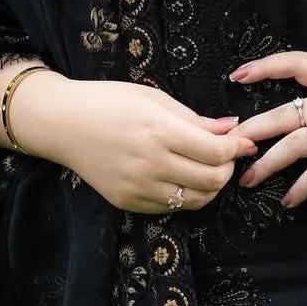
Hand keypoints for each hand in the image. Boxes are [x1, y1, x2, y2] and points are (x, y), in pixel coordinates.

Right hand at [16, 73, 257, 214]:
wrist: (62, 123)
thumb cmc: (109, 100)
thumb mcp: (154, 98)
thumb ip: (195, 119)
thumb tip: (233, 128)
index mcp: (160, 131)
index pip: (217, 152)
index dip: (238, 149)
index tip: (244, 141)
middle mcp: (151, 163)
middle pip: (212, 181)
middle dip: (228, 169)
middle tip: (226, 155)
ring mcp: (138, 187)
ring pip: (195, 200)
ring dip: (210, 186)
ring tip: (207, 167)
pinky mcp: (128, 202)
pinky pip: (170, 206)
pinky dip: (184, 195)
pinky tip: (180, 176)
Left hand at [229, 14, 306, 208]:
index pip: (297, 63)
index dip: (265, 66)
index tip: (237, 74)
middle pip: (284, 111)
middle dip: (253, 130)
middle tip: (230, 147)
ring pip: (295, 143)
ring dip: (267, 164)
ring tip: (249, 181)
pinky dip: (302, 187)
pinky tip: (290, 200)